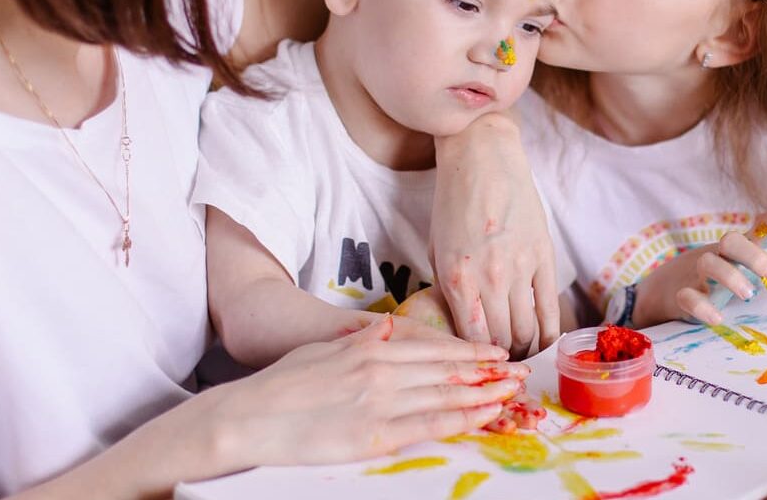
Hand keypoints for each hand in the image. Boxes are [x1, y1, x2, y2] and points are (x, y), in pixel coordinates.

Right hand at [192, 317, 525, 469]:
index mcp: (370, 350)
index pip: (433, 348)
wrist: (247, 417)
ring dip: (484, 393)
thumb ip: (360, 342)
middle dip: (487, 371)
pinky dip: (462, 419)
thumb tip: (388, 331)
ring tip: (513, 391)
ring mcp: (379, 403)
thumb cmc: (280, 385)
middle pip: (447, 369)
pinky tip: (485, 415)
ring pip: (446, 395)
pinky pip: (428, 426)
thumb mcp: (324, 350)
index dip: (468, 350)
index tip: (494, 351)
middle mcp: (381, 371)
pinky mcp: (373, 436)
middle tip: (520, 371)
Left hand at [432, 114, 559, 356]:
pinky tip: (547, 342)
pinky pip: (550, 307)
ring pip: (527, 329)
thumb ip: (449, 290)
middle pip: (501, 340)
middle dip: (503, 359)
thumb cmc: (453, 202)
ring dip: (526, 349)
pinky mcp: (544, 256)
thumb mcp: (436, 249)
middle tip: (504, 366)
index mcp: (455, 278)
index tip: (480, 366)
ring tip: (523, 356)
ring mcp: (520, 268)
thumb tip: (462, 327)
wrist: (482, 158)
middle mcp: (489, 278)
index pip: (470, 340)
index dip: (477, 359)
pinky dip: (550, 332)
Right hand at [635, 206, 766, 326]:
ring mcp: (699, 274)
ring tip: (748, 294)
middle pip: (731, 241)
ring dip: (730, 277)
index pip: (758, 227)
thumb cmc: (726, 273)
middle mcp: (720, 255)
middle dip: (752, 254)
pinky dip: (701, 307)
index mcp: (741, 247)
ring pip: (708, 264)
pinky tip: (718, 318)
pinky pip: (688, 298)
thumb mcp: (756, 261)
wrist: (671, 289)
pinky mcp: (684, 296)